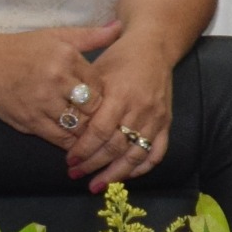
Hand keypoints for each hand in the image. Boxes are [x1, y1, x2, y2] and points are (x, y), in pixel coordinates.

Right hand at [0, 20, 125, 151]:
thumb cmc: (21, 48)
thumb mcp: (57, 36)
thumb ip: (91, 36)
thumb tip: (119, 27)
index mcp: (66, 58)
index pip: (100, 84)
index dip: (105, 94)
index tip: (105, 99)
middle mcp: (56, 80)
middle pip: (93, 107)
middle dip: (100, 116)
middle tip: (104, 121)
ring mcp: (42, 103)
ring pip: (78, 126)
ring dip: (86, 132)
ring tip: (92, 133)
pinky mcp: (29, 121)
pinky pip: (59, 138)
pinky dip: (71, 142)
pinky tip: (74, 140)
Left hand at [65, 32, 176, 188]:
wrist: (154, 47)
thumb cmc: (120, 57)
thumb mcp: (98, 70)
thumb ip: (86, 100)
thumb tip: (66, 129)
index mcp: (121, 94)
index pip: (100, 131)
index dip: (84, 149)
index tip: (69, 160)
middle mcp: (140, 108)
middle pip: (116, 147)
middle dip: (94, 165)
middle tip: (75, 174)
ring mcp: (156, 118)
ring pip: (136, 156)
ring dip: (115, 174)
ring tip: (97, 185)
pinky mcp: (165, 123)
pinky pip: (156, 153)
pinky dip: (142, 168)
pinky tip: (126, 176)